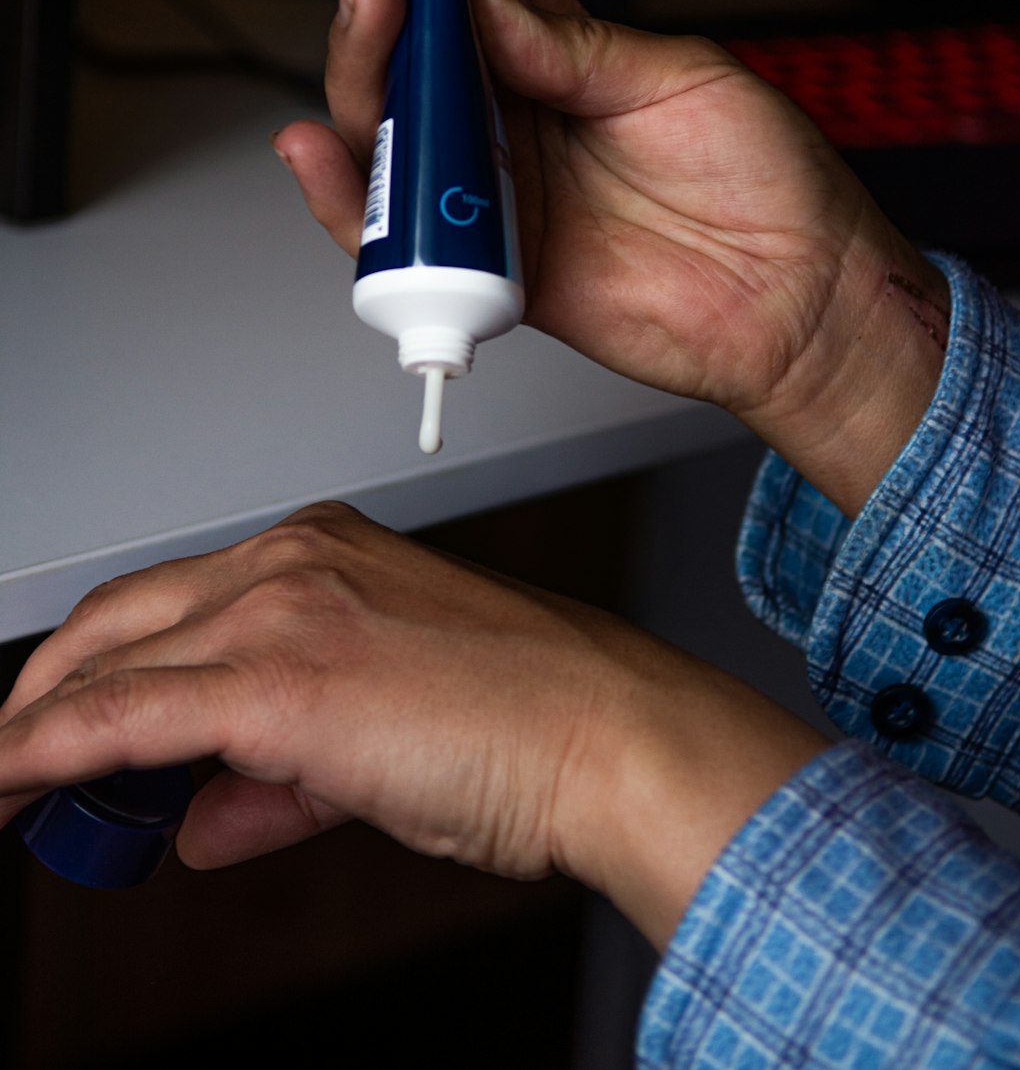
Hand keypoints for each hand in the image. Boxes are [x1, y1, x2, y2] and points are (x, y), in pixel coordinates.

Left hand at [0, 501, 824, 949]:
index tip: (60, 737)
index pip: (170, 606)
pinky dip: (46, 756)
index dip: (98, 676)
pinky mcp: (279, 676)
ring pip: (106, 663)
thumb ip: (275, 778)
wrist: (609, 733)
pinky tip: (10, 787)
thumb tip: (204, 819)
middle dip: (44, 698)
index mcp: (322, 552)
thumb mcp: (382, 745)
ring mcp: (283, 607)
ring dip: (36, 734)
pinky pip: (121, 716)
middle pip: (115, 620)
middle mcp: (294, 559)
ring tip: (14, 802)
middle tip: (18, 776)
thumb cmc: (529, 725)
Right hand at [276, 0, 949, 513]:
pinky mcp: (488, 261)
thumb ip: (573, 47)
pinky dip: (346, 196)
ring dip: (364, 63)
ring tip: (373, 7)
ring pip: (394, 124)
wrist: (798, 297)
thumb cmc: (765, 182)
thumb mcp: (679, 76)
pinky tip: (320, 146)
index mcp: (561, 52)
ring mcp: (496, 185)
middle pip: (416, 43)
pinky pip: (397, 233)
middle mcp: (516, 114)